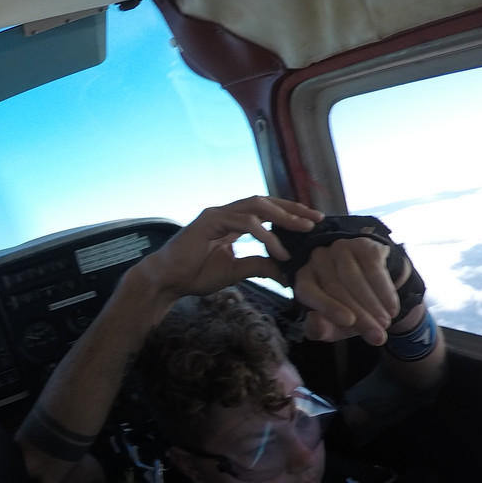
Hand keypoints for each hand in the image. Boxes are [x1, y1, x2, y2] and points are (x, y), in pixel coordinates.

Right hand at [140, 197, 321, 300]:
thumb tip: (285, 271)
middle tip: (314, 220)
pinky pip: (244, 222)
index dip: (289, 214)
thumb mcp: (235, 271)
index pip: (265, 210)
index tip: (311, 222)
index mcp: (231, 222)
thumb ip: (258, 265)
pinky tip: (277, 250)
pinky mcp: (209, 221)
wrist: (167, 280)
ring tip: (301, 231)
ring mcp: (216, 214)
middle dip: (292, 209)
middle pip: (265, 201)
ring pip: (257, 207)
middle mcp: (225, 213)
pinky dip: (264, 235)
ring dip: (282, 218)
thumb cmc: (194, 275)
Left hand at [293, 237, 408, 345]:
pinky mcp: (363, 244)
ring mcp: (340, 248)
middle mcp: (317, 258)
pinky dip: (384, 290)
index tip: (349, 321)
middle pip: (334, 287)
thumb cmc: (346, 306)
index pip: (307, 290)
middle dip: (360, 314)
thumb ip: (319, 328)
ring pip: (353, 277)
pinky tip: (392, 307)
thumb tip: (315, 322)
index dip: (327, 306)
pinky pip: (373, 268)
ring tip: (385, 323)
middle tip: (377, 335)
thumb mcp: (331, 323)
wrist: (374, 282)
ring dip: (372, 304)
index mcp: (303, 277)